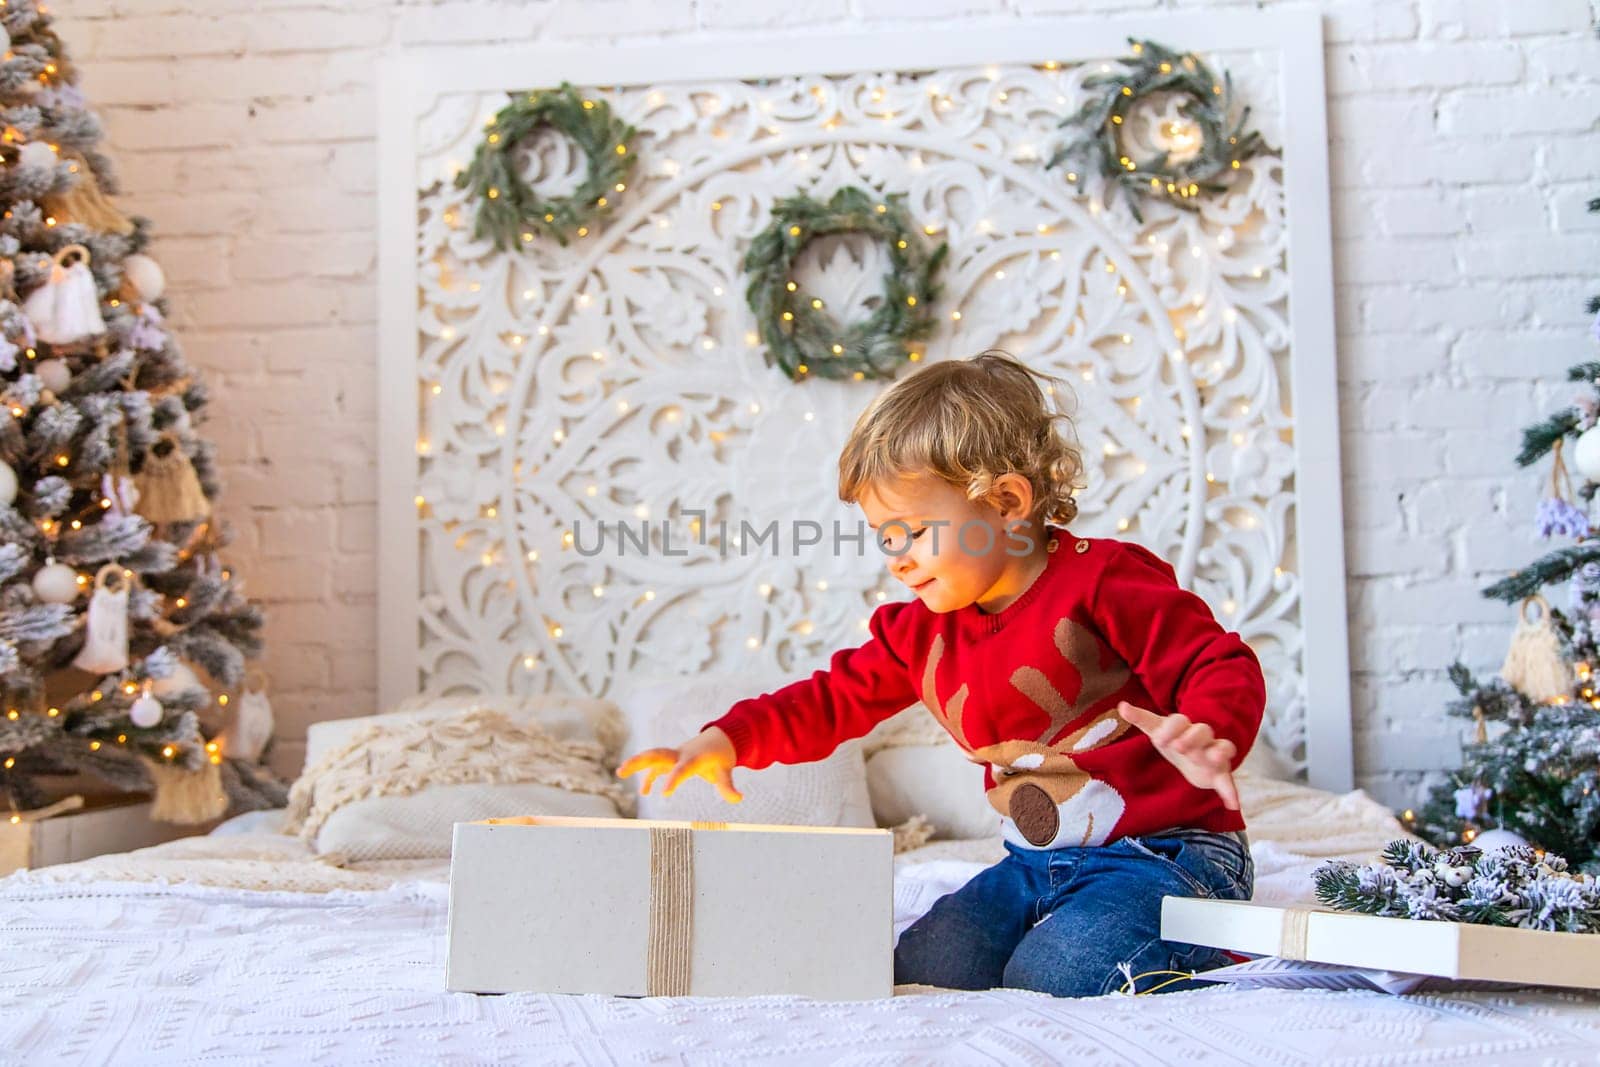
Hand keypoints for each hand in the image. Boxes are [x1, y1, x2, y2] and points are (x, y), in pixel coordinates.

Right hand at [616, 726, 742, 803]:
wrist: (720, 739)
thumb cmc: (722, 755)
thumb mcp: (726, 769)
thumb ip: (728, 785)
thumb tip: (739, 798)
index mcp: (693, 758)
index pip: (681, 769)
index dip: (673, 780)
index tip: (664, 794)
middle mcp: (680, 754)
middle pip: (657, 755)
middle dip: (640, 761)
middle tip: (622, 770)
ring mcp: (674, 756)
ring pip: (652, 758)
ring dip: (636, 764)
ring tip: (620, 773)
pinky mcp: (672, 760)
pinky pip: (657, 767)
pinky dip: (649, 777)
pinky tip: (644, 792)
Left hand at [1117, 701, 1239, 810]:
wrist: (1193, 755)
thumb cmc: (1173, 739)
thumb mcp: (1157, 729)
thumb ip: (1141, 718)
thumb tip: (1122, 706)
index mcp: (1184, 726)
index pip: (1179, 720)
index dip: (1170, 728)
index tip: (1158, 740)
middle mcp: (1201, 737)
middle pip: (1202, 730)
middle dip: (1192, 737)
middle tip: (1179, 747)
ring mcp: (1213, 753)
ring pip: (1222, 747)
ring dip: (1218, 752)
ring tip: (1214, 758)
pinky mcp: (1220, 773)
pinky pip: (1228, 780)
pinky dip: (1231, 792)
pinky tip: (1232, 805)